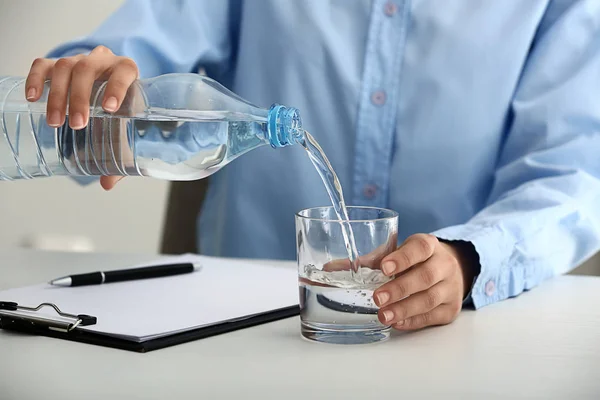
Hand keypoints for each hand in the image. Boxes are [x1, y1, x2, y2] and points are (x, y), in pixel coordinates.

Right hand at [26, 45, 138, 190]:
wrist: (111, 88)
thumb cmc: (121, 109)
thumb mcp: (127, 128)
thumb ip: (121, 154)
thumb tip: (107, 183)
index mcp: (127, 71)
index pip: (124, 72)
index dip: (117, 88)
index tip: (109, 109)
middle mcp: (103, 60)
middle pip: (87, 70)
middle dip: (79, 98)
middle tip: (77, 125)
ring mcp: (79, 59)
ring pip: (65, 67)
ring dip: (58, 95)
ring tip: (55, 122)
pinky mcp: (59, 63)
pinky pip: (44, 65)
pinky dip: (36, 79)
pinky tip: (32, 98)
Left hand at [373, 233, 476, 330]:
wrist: (449, 271)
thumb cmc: (416, 261)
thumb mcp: (399, 253)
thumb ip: (372, 260)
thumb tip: (338, 266)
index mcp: (429, 245)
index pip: (419, 248)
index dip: (402, 258)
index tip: (384, 268)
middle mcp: (444, 264)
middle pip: (425, 276)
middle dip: (400, 289)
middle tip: (377, 298)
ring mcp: (450, 287)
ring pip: (429, 299)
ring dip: (404, 309)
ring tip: (383, 316)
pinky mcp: (451, 308)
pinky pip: (433, 316)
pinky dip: (413, 321)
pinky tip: (397, 323)